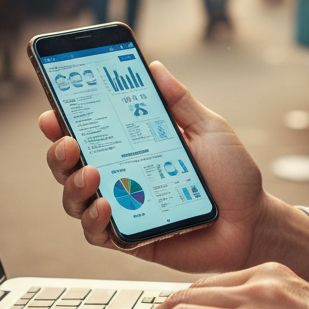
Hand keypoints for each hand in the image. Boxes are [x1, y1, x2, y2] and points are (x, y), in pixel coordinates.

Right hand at [38, 60, 274, 273]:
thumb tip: (153, 67)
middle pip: (71, 166)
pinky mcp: (131, 240)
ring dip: (73, 185)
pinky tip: (104, 206)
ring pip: (76, 200)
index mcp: (135, 148)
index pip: (91, 133)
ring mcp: (124, 210)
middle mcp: (122, 177)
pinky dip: (94, 220)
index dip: (64, 122)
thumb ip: (179, 102)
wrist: (255, 223)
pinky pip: (97, 233)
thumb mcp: (208, 129)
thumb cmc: (233, 176)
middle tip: (66, 141)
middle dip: (58, 153)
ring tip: (91, 173)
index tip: (52, 111)